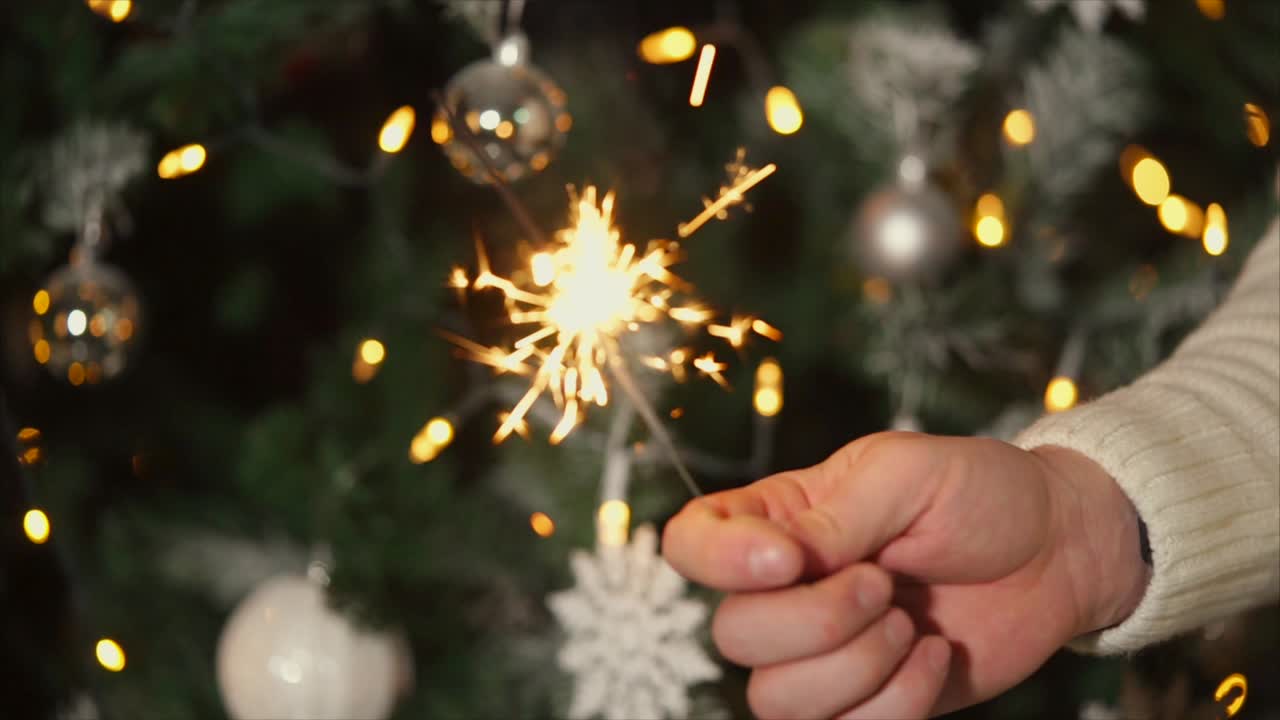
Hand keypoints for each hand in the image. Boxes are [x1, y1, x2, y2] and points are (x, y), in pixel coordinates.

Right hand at [662, 432, 1149, 718]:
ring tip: (910, 623)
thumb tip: (784, 559)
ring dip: (856, 666)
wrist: (1058, 553)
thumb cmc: (979, 494)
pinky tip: (931, 655)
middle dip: (819, 619)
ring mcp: (821, 653)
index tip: (789, 558)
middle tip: (885, 584)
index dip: (718, 562)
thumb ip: (835, 515)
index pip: (690, 544)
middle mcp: (784, 589)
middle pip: (733, 634)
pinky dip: (895, 703)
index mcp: (777, 519)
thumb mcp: (907, 474)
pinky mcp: (865, 702)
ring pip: (775, 698)